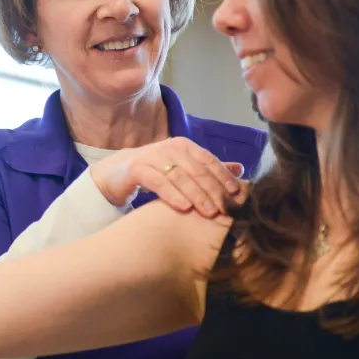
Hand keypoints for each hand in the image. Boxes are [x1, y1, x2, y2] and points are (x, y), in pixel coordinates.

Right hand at [89, 136, 244, 217]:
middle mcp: (170, 147)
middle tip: (224, 209)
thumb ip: (208, 169)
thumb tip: (240, 169)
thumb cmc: (155, 171)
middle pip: (197, 170)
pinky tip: (184, 208)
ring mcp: (153, 156)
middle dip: (213, 191)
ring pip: (181, 177)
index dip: (224, 177)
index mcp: (184, 146)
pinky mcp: (138, 168)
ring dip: (197, 196)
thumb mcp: (182, 168)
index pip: (209, 161)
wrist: (118, 172)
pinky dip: (173, 195)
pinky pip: (159, 183)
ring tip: (209, 212)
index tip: (236, 195)